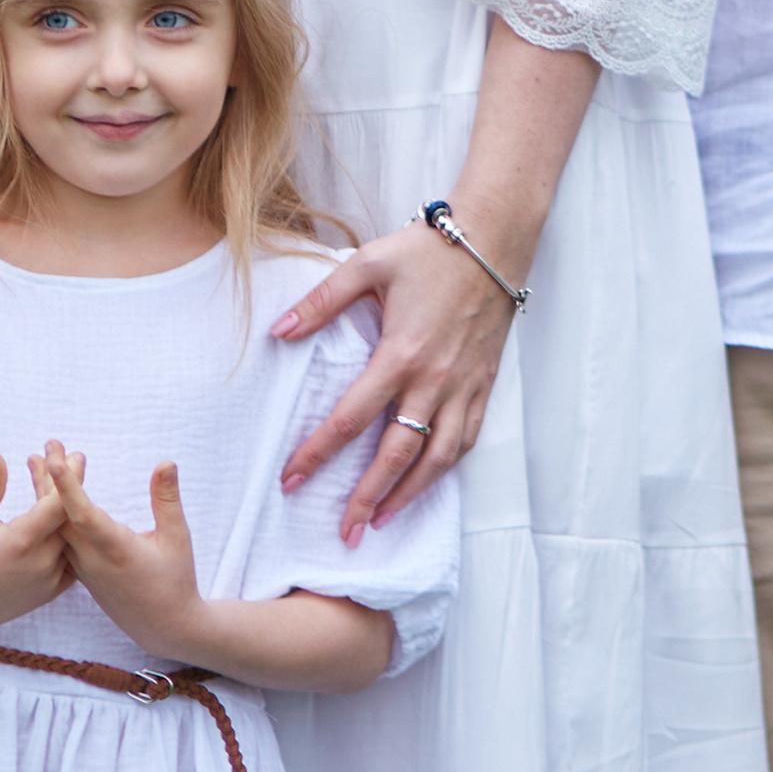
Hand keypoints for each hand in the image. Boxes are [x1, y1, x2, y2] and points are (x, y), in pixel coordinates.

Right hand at [0, 446, 77, 635]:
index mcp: (22, 542)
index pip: (58, 503)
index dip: (66, 475)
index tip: (69, 452)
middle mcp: (42, 562)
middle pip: (67, 515)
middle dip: (68, 483)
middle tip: (69, 457)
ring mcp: (50, 580)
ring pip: (70, 535)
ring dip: (67, 507)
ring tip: (59, 480)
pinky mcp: (51, 591)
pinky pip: (71, 556)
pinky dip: (68, 534)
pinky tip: (61, 513)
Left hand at [43, 447, 208, 657]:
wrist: (164, 627)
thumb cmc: (176, 581)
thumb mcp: (177, 538)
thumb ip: (167, 500)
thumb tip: (165, 463)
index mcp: (114, 549)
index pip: (82, 514)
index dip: (66, 486)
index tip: (53, 459)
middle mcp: (92, 560)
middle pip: (60, 516)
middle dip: (49, 478)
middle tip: (48, 444)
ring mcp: (83, 569)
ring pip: (55, 528)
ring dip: (45, 495)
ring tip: (35, 463)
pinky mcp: (82, 575)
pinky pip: (60, 540)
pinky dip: (51, 515)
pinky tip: (45, 499)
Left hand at [272, 223, 514, 538]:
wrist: (494, 239)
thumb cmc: (429, 250)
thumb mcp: (368, 264)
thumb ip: (322, 301)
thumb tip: (278, 332)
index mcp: (400, 354)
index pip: (351, 418)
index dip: (318, 453)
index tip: (292, 480)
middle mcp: (434, 380)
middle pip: (396, 454)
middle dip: (367, 498)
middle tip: (345, 532)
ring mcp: (463, 386)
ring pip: (437, 457)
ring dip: (409, 494)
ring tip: (383, 521)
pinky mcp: (483, 384)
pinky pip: (467, 439)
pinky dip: (446, 468)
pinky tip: (428, 481)